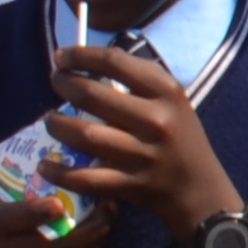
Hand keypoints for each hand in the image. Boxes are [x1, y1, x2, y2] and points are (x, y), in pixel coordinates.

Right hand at [0, 189, 116, 247]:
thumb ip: (11, 178)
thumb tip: (42, 137)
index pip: (8, 220)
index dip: (33, 213)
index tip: (57, 203)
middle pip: (50, 244)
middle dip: (82, 225)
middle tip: (105, 201)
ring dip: (96, 233)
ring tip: (110, 210)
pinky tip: (104, 229)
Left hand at [44, 39, 239, 240]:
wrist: (201, 192)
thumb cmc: (180, 139)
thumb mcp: (172, 102)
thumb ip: (138, 81)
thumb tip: (87, 63)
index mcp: (167, 93)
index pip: (115, 62)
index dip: (81, 55)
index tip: (62, 57)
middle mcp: (157, 121)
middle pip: (93, 94)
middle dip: (64, 84)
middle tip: (56, 82)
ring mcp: (144, 155)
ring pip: (84, 135)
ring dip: (57, 125)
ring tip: (50, 120)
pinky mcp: (132, 185)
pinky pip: (86, 178)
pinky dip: (60, 173)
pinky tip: (46, 165)